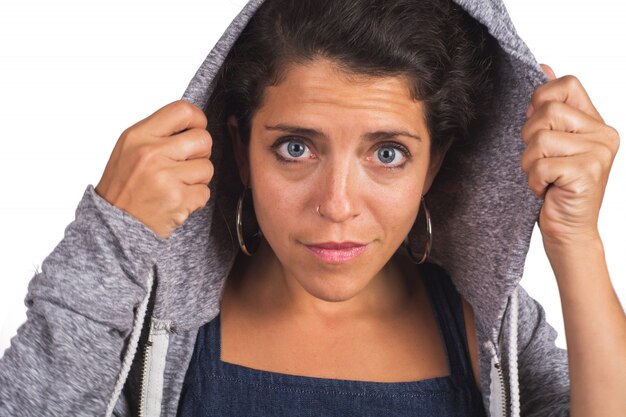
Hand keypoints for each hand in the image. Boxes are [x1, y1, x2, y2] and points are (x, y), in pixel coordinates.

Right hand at [95, 100, 213, 239]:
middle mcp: (151, 153)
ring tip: (178, 184)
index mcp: (139, 136)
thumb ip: (158, 133)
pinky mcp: (178, 200)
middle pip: (203, 139)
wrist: (113, 225)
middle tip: (186, 163)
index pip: (182, 111)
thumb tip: (192, 123)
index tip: (197, 129)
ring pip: (207, 167)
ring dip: (198, 178)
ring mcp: (165, 177)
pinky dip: (195, 198)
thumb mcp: (129, 149)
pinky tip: (177, 200)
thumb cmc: (124, 186)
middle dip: (201, 153)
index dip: (198, 119)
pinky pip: (205, 192)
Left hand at [520, 64, 619, 246]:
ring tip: (543, 178)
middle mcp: (603, 134)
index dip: (540, 99)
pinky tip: (546, 190)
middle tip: (539, 162)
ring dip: (529, 163)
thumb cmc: (556, 188)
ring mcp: (598, 153)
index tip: (536, 126)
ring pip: (540, 139)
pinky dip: (534, 180)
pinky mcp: (587, 173)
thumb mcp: (550, 144)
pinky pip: (540, 164)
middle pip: (547, 111)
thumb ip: (550, 108)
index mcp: (595, 123)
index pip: (566, 84)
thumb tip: (544, 67)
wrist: (568, 230)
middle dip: (529, 139)